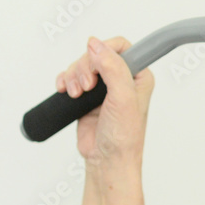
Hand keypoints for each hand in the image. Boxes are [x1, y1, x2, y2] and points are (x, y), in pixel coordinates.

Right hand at [56, 36, 154, 171]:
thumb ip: (113, 69)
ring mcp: (104, 87)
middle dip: (85, 67)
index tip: (96, 67)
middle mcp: (123, 78)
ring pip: (82, 64)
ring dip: (73, 76)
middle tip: (85, 87)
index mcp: (139, 75)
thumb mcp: (123, 98)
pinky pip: (70, 77)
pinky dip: (64, 80)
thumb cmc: (123, 135)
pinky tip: (64, 91)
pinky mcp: (87, 96)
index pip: (121, 46)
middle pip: (96, 53)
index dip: (104, 50)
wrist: (107, 159)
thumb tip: (96, 45)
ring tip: (76, 94)